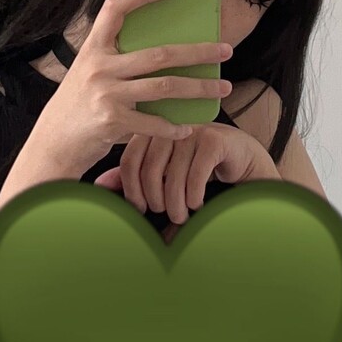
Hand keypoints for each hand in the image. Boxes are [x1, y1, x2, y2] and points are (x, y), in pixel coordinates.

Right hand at [31, 0, 233, 174]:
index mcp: (93, 48)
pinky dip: (174, 126)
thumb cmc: (79, 103)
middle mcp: (99, 67)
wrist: (54, 142)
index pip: (116, 9)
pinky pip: (154, 122)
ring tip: (221, 87)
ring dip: (199, 88)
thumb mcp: (91, 72)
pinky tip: (188, 126)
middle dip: (198, 51)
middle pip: (159, 54)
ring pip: (165, 86)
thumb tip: (167, 51)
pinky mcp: (112, 121)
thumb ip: (118, 59)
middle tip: (225, 49)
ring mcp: (106, 93)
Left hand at [94, 121, 277, 231]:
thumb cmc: (199, 167)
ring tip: (182, 215)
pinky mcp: (215, 140)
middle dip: (155, 201)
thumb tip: (99, 186)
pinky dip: (194, 196)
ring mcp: (193, 130)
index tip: (139, 209)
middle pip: (149, 169)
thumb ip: (133, 177)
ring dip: (176, 204)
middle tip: (166, 214)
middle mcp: (169, 127)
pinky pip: (196, 175)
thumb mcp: (163, 173)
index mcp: (151, 130)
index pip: (130, 160)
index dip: (131, 189)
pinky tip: (198, 204)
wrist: (242, 159)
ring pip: (173, 176)